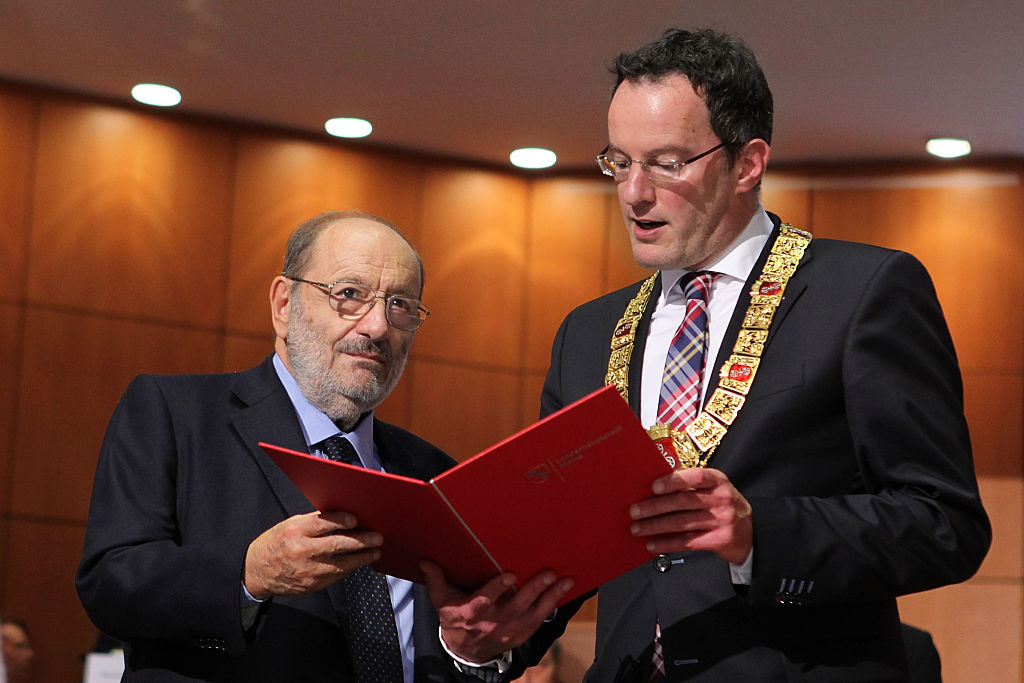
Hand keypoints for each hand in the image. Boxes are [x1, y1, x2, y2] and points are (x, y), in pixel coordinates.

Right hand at [243, 511, 382, 599]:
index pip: (322, 523)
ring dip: (362, 558)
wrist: (256, 572)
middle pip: (337, 545)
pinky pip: (336, 576)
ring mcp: (307, 571)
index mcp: (295, 531)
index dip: (341, 520)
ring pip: (342, 565)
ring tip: (374, 552)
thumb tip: (342, 516)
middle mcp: (301, 551)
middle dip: (361, 541)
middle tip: (377, 538)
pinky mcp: (311, 585)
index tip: (356, 519)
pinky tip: (357, 562)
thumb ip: (315, 522)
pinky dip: (348, 569)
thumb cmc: (276, 543)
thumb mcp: (291, 525)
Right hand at [421, 561, 573, 663]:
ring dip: (550, 598)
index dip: (498, 588)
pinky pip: (538, 623)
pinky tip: (561, 595)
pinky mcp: (519, 636)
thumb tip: (426, 561)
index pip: (484, 600)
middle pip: (515, 607)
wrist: (464, 649)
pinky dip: (551, 609)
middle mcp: (492, 623)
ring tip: (565, 581)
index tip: (511, 574)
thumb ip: (436, 579)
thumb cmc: (454, 617)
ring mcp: (507, 631)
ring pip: (532, 616)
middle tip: (549, 573)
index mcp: (471, 613)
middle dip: (534, 590)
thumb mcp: (441, 599)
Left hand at [629, 467, 752, 564]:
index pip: (694, 477)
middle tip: (634, 511)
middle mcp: (722, 499)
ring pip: (681, 523)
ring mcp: (722, 520)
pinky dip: (667, 543)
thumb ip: (692, 487)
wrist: (751, 534)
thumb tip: (653, 490)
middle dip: (654, 507)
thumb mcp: (715, 490)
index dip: (673, 481)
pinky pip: (687, 542)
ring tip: (637, 529)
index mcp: (718, 481)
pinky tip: (652, 544)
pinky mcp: (719, 540)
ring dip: (655, 526)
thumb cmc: (723, 507)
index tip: (653, 486)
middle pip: (682, 502)